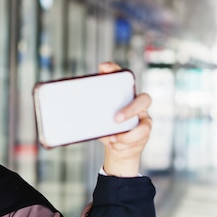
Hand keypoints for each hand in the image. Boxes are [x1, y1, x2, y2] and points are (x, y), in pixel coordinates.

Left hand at [98, 62, 152, 176]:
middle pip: (145, 99)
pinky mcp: (144, 133)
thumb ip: (90, 112)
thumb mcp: (97, 119)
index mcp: (124, 95)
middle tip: (116, 119)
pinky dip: (126, 142)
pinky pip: (140, 138)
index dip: (115, 70)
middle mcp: (137, 104)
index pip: (122, 77)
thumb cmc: (107, 129)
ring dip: (126, 135)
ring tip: (112, 139)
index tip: (104, 67)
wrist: (117, 148)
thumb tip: (71, 110)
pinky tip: (115, 144)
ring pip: (144, 125)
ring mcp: (144, 119)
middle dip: (130, 109)